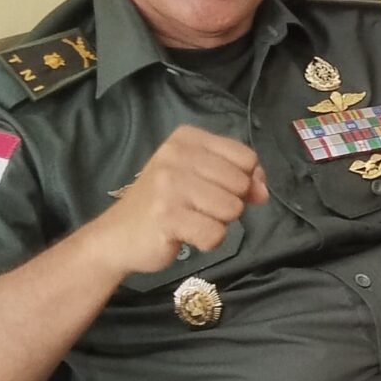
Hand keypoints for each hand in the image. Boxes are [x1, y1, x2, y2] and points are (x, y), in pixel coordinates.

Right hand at [94, 125, 268, 275]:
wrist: (117, 235)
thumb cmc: (164, 203)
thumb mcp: (200, 178)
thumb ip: (237, 176)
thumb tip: (263, 191)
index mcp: (187, 138)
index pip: (246, 157)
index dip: (245, 180)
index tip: (220, 190)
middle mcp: (177, 155)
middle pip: (241, 184)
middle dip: (228, 204)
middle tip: (197, 207)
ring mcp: (170, 184)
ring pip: (232, 209)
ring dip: (217, 223)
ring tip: (190, 219)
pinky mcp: (167, 215)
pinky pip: (215, 234)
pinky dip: (206, 241)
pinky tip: (184, 234)